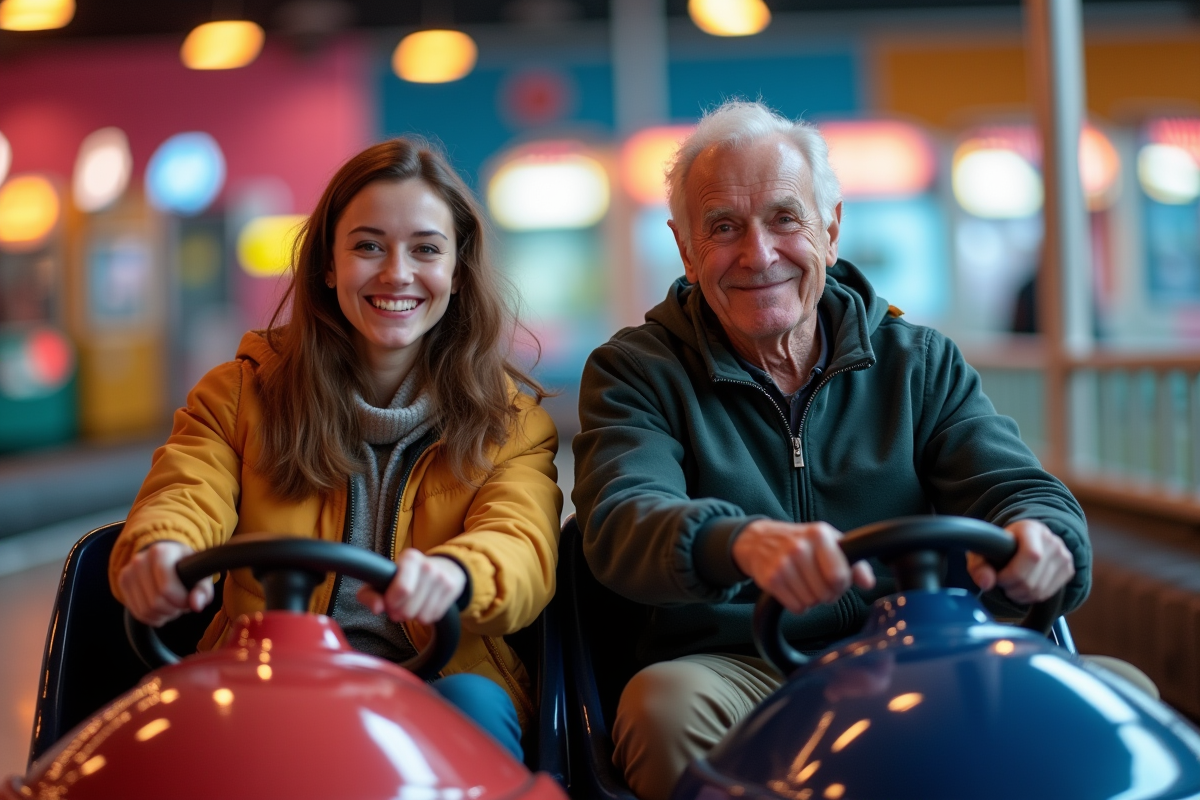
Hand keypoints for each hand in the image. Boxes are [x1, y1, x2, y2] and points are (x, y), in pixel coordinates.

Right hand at [117, 541, 213, 625]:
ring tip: (172, 604)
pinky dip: (153, 617)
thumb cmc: (185, 565)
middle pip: (155, 603)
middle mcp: (140, 560)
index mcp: (161, 552)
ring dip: (163, 615)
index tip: (190, 600)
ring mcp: (128, 572)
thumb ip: (203, 589)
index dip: (181, 601)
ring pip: (145, 611)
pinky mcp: (122, 583)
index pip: (166, 589)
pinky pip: (138, 613)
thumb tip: (196, 605)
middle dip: (173, 609)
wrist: (164, 556)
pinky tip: (162, 608)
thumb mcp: (200, 572)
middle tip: (182, 603)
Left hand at [357, 550, 465, 624]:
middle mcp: (429, 566)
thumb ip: (369, 594)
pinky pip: (434, 617)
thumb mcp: (382, 579)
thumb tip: (377, 608)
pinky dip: (426, 616)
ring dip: (413, 616)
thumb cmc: (405, 576)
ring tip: (413, 605)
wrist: (443, 566)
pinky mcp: (453, 590)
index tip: (389, 603)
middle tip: (399, 607)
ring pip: (422, 616)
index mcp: (410, 558)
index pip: (403, 589)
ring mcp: (443, 579)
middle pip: (409, 609)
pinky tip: (425, 605)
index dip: (392, 604)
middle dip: (400, 614)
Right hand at [731, 519, 874, 613]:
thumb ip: (855, 562)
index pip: (839, 576)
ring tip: (805, 584)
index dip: (842, 585)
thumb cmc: (803, 542)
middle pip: (825, 593)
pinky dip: (798, 604)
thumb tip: (868, 583)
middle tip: (819, 583)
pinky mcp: (770, 579)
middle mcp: (799, 547)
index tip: (836, 581)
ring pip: (811, 602)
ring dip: (812, 599)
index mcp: (819, 535)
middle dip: (827, 594)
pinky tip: (794, 589)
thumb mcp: (830, 542)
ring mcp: (782, 564)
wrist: (761, 539)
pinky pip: (796, 607)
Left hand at [967, 519, 1074, 603]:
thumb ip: (979, 565)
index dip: (1011, 574)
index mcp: (1031, 529)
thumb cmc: (1000, 546)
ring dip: (1019, 595)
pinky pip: (1048, 594)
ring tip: (1010, 586)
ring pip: (1039, 590)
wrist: (1022, 540)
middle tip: (1002, 583)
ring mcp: (1063, 555)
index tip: (998, 576)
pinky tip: (1022, 588)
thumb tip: (986, 583)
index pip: (1031, 556)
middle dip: (1011, 588)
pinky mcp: (1068, 569)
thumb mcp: (982, 551)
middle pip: (1032, 579)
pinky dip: (1031, 597)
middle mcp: (1052, 541)